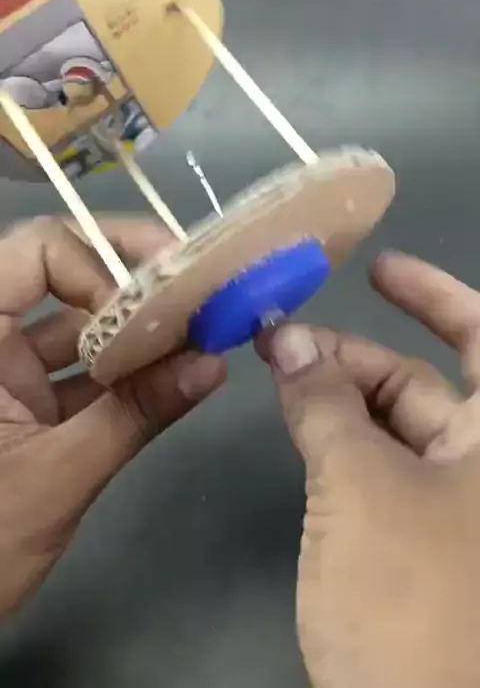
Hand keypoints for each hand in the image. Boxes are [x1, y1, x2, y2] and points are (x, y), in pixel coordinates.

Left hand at [0, 216, 225, 614]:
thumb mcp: (57, 478)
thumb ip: (134, 416)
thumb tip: (213, 365)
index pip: (35, 251)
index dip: (96, 264)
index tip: (147, 312)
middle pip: (61, 274)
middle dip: (130, 279)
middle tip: (195, 285)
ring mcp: (4, 374)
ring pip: (76, 327)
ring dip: (135, 331)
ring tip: (200, 330)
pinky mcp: (23, 407)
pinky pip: (80, 374)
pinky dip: (124, 375)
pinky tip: (175, 376)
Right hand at [259, 253, 479, 687]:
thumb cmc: (414, 596)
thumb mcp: (361, 487)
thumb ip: (322, 404)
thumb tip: (283, 339)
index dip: (436, 294)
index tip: (377, 269)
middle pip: (426, 383)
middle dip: (355, 354)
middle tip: (283, 342)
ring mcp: (460, 510)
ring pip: (397, 429)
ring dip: (338, 399)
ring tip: (278, 380)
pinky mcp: (424, 548)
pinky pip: (384, 474)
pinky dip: (343, 446)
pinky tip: (302, 433)